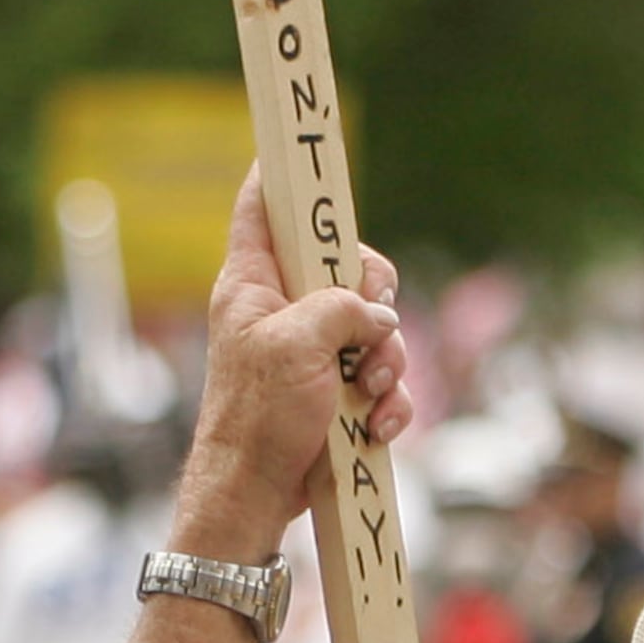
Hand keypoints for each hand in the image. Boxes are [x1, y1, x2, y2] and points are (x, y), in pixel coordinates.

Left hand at [172, 165, 407, 559]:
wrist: (255, 497)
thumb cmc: (256, 418)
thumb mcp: (296, 346)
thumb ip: (339, 308)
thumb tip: (374, 315)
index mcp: (253, 283)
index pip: (264, 207)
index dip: (285, 175)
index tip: (303, 145)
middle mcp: (282, 309)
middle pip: (346, 267)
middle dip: (375, 301)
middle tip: (371, 334)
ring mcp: (311, 350)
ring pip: (374, 327)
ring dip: (388, 362)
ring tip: (371, 394)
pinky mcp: (334, 390)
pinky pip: (382, 377)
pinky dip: (390, 400)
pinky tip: (379, 425)